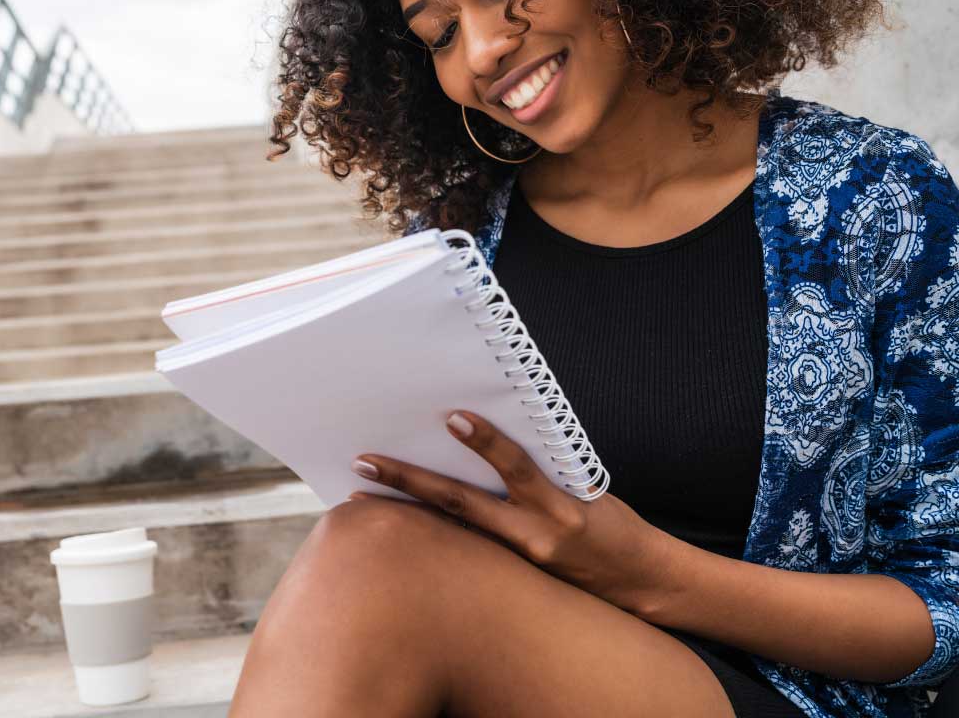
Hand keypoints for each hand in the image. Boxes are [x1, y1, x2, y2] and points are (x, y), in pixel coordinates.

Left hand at [348, 409, 675, 616]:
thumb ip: (537, 469)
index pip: (517, 466)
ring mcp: (518, 562)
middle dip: (409, 481)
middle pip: (461, 504)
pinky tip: (396, 525)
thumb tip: (481, 439)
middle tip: (364, 463)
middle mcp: (536, 534)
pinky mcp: (509, 580)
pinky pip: (460, 553)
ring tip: (358, 497)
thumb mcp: (582, 486)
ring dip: (404, 511)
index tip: (452, 417)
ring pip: (449, 532)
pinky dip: (426, 536)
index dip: (486, 441)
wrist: (639, 582)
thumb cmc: (607, 521)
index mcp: (560, 501)